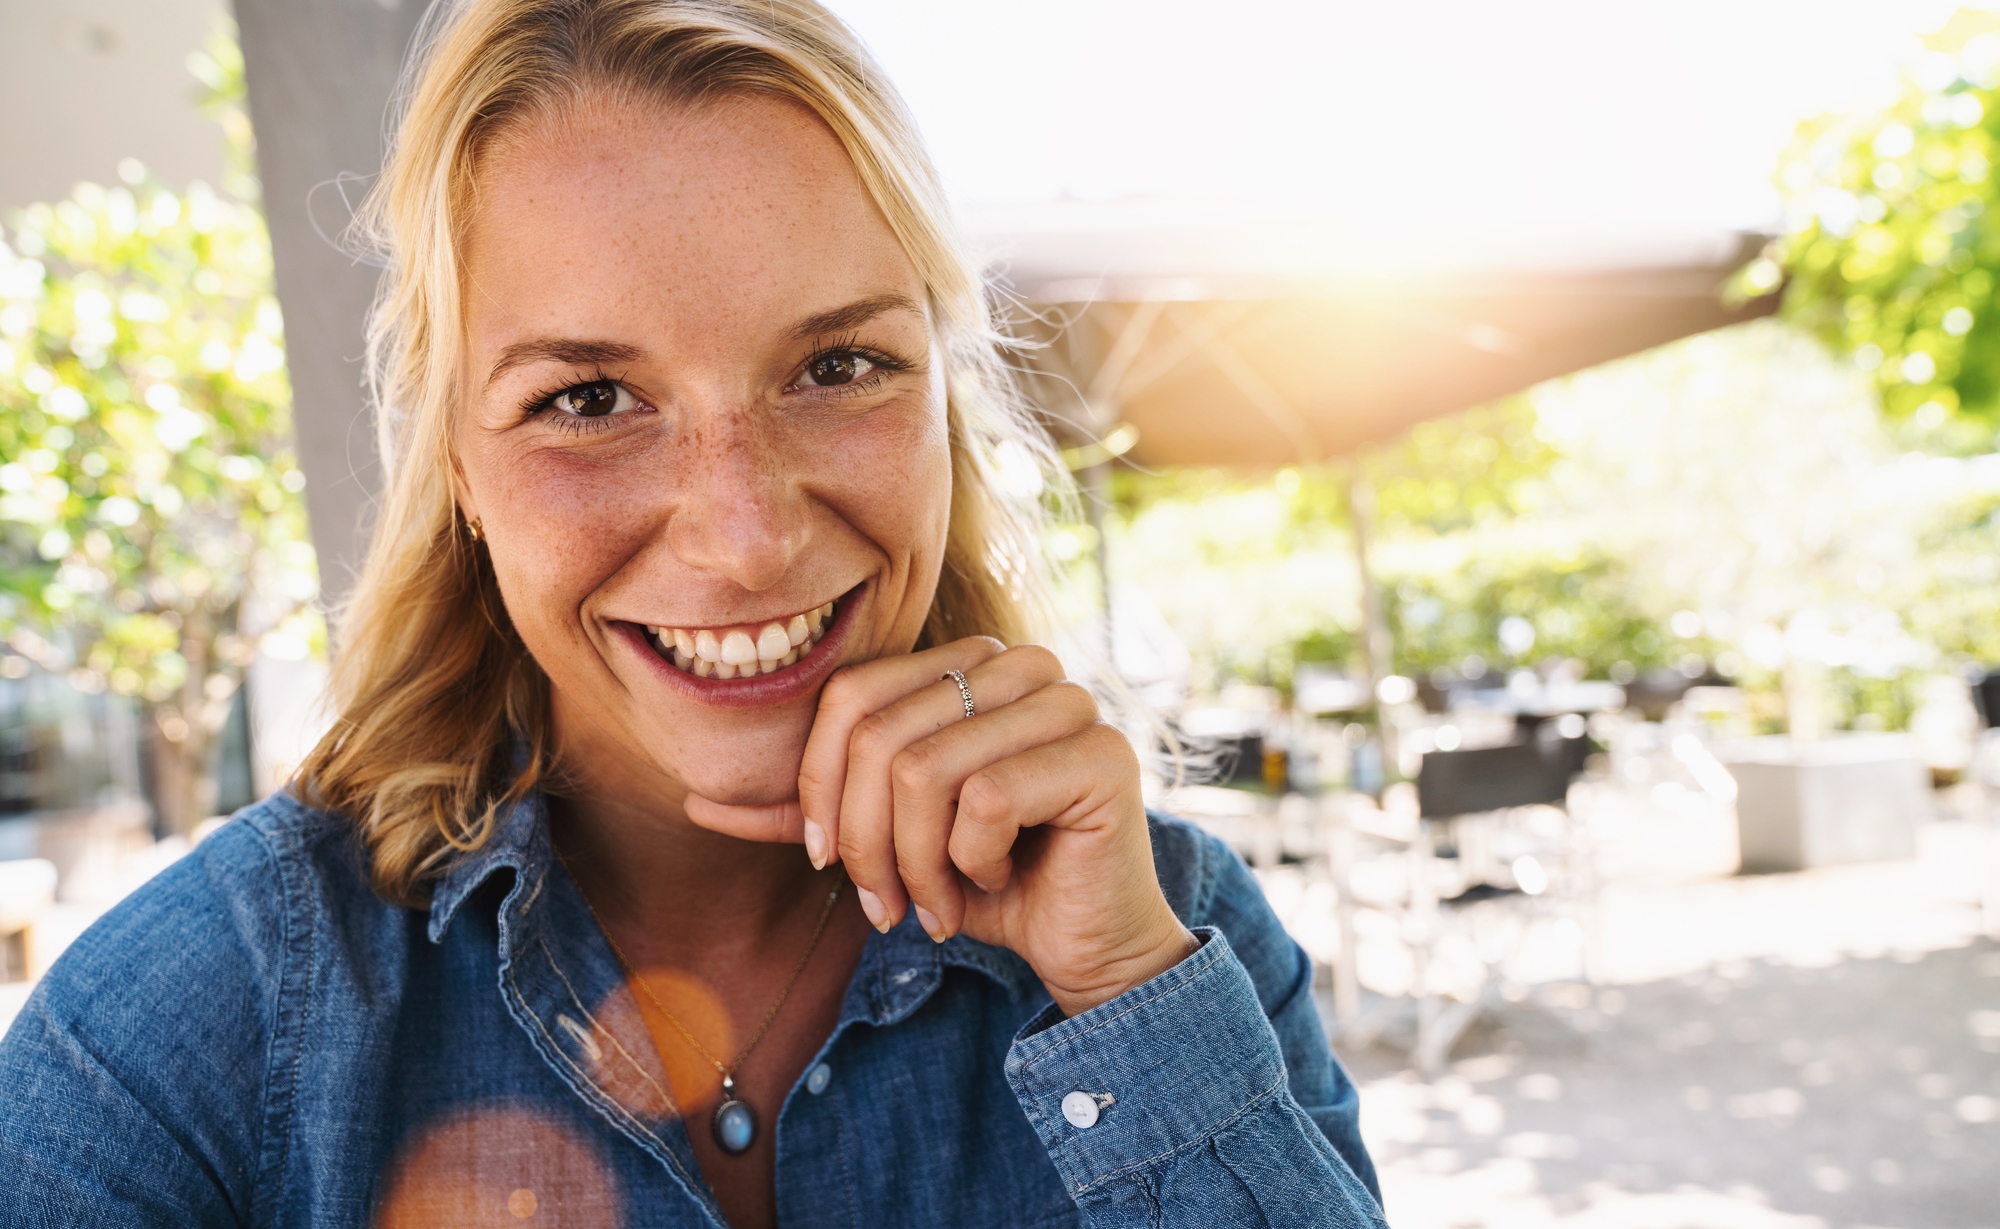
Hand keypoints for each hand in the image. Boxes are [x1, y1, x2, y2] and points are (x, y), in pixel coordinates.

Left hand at [686, 638, 1194, 1014]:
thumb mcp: (881, 840)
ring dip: (916, 864)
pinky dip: (974, 864)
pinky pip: (987, 802)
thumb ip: (806, 812)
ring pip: (926, 771)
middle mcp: (1021, 664)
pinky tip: (1000, 879)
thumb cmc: (982, 881)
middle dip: (865, 842)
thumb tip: (698, 801)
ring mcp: (1069, 702)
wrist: (1081, 941)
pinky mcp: (1101, 754)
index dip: (820, 787)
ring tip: (937, 904)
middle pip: (882, 736)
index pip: (850, 697)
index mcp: (968, 661)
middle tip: (885, 905)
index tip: (829, 862)